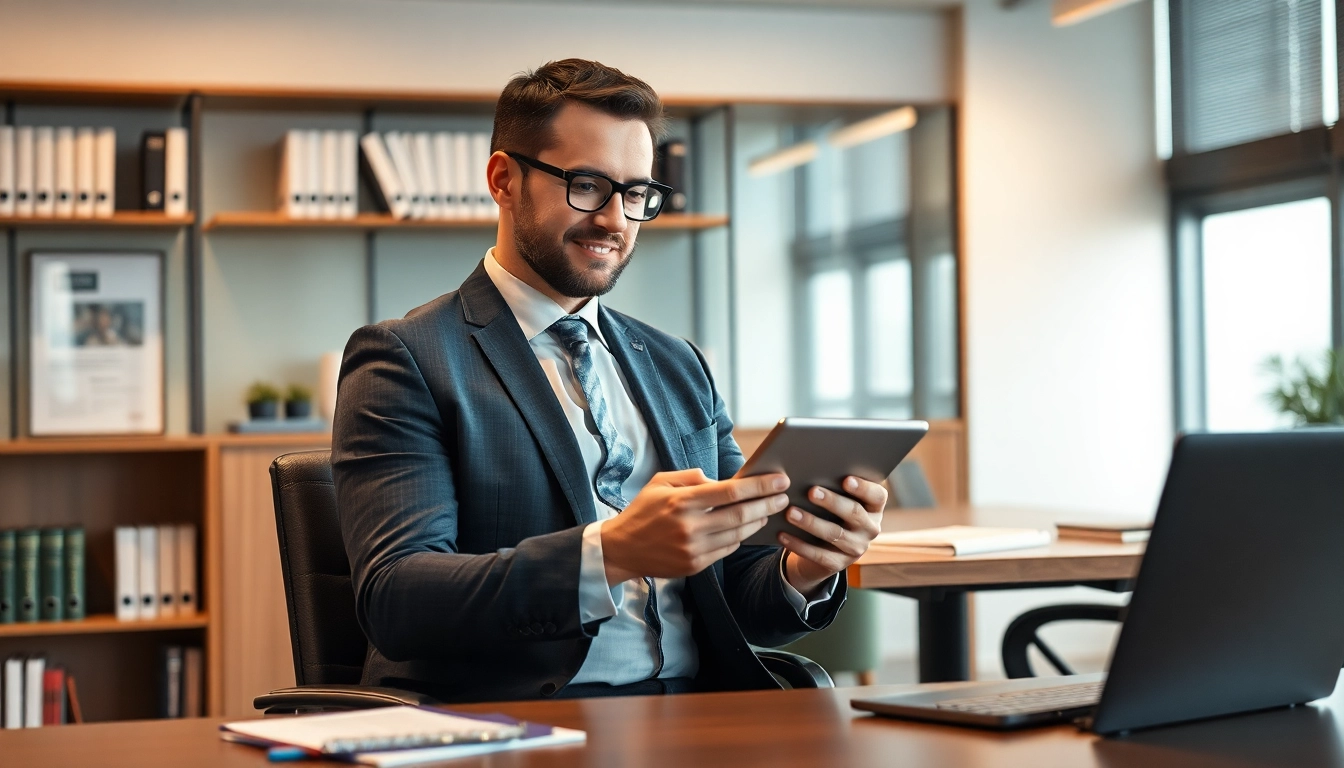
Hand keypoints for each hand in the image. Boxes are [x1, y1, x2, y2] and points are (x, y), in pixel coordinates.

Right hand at [600, 469, 790, 584]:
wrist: (621, 549)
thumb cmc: (642, 511)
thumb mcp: (660, 482)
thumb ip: (691, 477)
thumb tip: (720, 480)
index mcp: (681, 501)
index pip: (730, 491)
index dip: (759, 485)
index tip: (779, 479)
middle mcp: (690, 526)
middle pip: (741, 514)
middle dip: (768, 504)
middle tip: (784, 496)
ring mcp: (693, 548)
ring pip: (738, 533)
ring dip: (759, 521)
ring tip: (770, 510)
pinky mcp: (695, 565)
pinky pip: (727, 549)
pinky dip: (741, 536)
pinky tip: (748, 527)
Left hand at [780, 476, 885, 596]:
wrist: (824, 547)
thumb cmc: (830, 510)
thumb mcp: (838, 498)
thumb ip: (833, 484)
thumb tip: (810, 468)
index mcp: (874, 507)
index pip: (877, 496)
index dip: (863, 488)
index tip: (846, 479)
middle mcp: (870, 528)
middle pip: (854, 513)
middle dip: (832, 502)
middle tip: (811, 491)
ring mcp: (856, 548)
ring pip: (835, 534)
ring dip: (811, 523)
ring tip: (791, 512)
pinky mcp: (839, 564)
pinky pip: (818, 554)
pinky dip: (798, 544)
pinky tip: (782, 534)